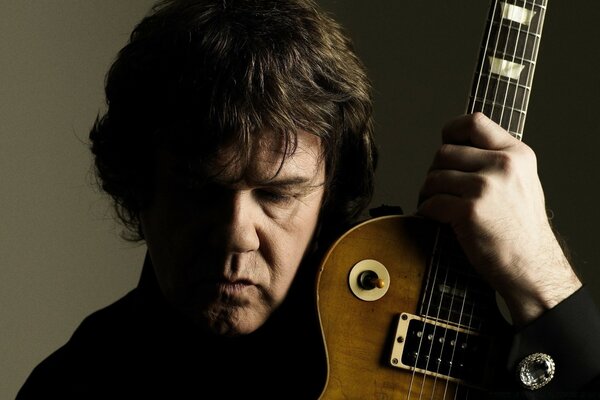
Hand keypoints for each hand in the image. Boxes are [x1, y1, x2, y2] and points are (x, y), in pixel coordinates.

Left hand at [417, 112, 581, 326]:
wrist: (530, 267)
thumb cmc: (520, 229)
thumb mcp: (520, 182)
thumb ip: (494, 160)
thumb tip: (453, 147)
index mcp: (516, 154)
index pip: (474, 122)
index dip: (451, 130)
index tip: (444, 143)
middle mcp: (502, 165)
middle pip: (444, 152)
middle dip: (434, 171)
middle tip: (437, 189)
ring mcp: (486, 187)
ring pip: (433, 177)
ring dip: (427, 193)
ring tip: (435, 205)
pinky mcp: (469, 210)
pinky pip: (431, 202)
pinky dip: (427, 212)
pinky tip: (435, 219)